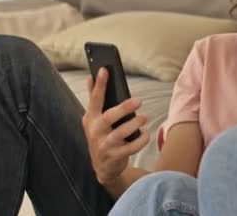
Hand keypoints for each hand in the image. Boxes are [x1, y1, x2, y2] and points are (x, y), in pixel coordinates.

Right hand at [82, 68, 149, 184]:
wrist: (103, 167)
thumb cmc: (102, 137)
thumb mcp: (94, 120)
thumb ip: (94, 100)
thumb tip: (91, 77)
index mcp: (91, 119)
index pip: (94, 99)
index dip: (99, 84)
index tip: (104, 69)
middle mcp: (95, 132)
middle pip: (109, 117)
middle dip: (124, 108)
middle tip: (138, 101)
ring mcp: (104, 145)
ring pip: (121, 133)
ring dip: (135, 124)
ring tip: (143, 118)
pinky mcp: (115, 156)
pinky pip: (132, 147)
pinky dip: (141, 139)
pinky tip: (145, 133)